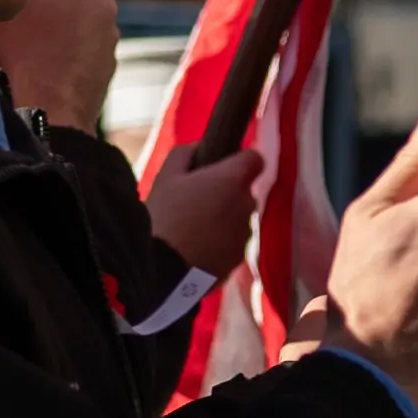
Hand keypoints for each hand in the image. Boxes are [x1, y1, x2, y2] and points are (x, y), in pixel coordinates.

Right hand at [0, 0, 120, 134]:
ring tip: (43, 46)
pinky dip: (78, 52)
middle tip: (36, 13)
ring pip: (90, 20)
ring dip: (73, 26)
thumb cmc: (24, 54)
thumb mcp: (11, 8)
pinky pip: (92, 48)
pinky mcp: (110, 65)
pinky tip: (54, 67)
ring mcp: (111, 38)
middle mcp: (105, 6)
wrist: (49, 111)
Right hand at [140, 143, 260, 279]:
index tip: (221, 165)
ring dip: (223, 219)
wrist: (161, 270)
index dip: (240, 159)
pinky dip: (219, 243)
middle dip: (225, 193)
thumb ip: (187, 153)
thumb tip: (200, 147)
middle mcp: (247, 205)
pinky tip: (194, 248)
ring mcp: (245, 235)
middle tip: (194, 200)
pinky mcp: (238, 260)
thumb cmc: (164, 216)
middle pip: (244, 191)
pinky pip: (232, 243)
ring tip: (190, 229)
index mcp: (233, 180)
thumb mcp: (166, 176)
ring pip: (238, 219)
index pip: (255, 159)